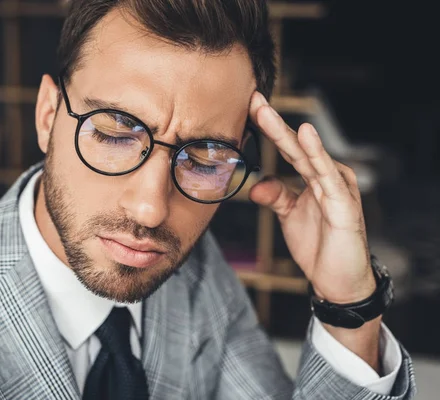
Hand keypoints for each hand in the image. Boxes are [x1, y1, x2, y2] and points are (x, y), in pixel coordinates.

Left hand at [248, 92, 374, 303]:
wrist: (336, 279)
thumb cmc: (318, 243)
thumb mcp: (289, 214)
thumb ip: (274, 195)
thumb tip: (254, 185)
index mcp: (312, 175)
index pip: (287, 147)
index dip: (268, 128)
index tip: (247, 106)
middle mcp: (326, 176)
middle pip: (295, 145)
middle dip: (272, 122)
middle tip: (252, 99)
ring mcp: (337, 187)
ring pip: (308, 155)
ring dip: (287, 133)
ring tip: (266, 111)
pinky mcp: (344, 203)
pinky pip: (326, 176)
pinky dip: (316, 154)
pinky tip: (306, 135)